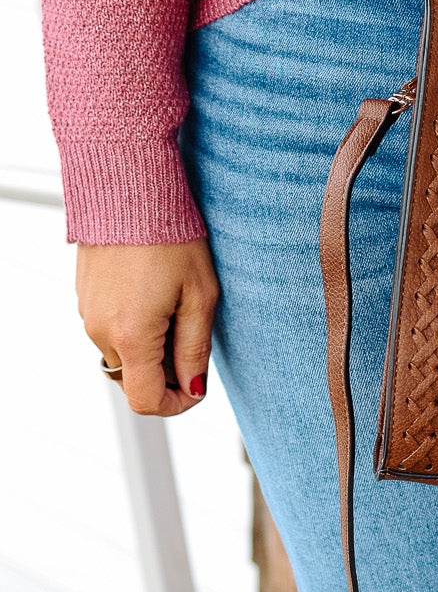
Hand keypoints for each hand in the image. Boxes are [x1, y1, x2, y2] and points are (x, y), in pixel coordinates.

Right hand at [77, 239, 219, 417]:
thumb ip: (194, 349)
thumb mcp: (199, 296)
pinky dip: (133, 325)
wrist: (128, 187)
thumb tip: (193, 388)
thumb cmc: (172, 237)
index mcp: (132, 336)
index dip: (176, 404)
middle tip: (191, 334)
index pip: (146, 400)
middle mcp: (100, 330)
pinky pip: (110, 328)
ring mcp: (87, 313)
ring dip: (150, 346)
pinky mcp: (84, 296)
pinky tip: (153, 291)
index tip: (196, 388)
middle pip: (134, 378)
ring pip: (122, 352)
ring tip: (174, 305)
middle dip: (165, 372)